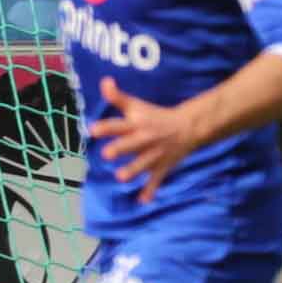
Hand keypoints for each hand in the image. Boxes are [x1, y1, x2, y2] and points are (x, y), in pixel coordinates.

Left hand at [86, 78, 208, 203]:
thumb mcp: (137, 105)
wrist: (188, 127)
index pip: (119, 125)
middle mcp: (144, 139)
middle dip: (120, 149)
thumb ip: (117, 97)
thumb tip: (104, 81)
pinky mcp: (162, 166)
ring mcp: (154, 154)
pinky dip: (151, 190)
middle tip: (106, 154)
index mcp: (136, 124)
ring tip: (120, 178)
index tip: (93, 130)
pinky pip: (157, 180)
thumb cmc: (155, 116)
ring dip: (133, 171)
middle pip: (131, 144)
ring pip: (143, 164)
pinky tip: (143, 201)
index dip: (106, 127)